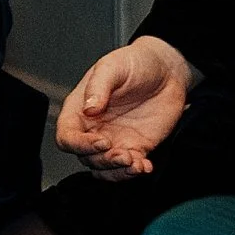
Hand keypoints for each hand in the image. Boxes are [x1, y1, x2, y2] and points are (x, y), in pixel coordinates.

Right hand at [57, 36, 193, 178]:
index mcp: (80, 109)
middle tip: (122, 153)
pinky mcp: (135, 147)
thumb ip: (98, 86)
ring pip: (104, 168)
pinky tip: (144, 165)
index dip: (79, 145)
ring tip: (134, 162)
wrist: (167, 69)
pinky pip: (129, 168)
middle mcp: (94, 127)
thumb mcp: (113, 66)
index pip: (67, 136)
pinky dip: (135, 172)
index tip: (101, 141)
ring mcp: (114, 140)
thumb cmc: (135, 62)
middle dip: (103, 160)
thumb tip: (89, 108)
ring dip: (116, 172)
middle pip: (85, 157)